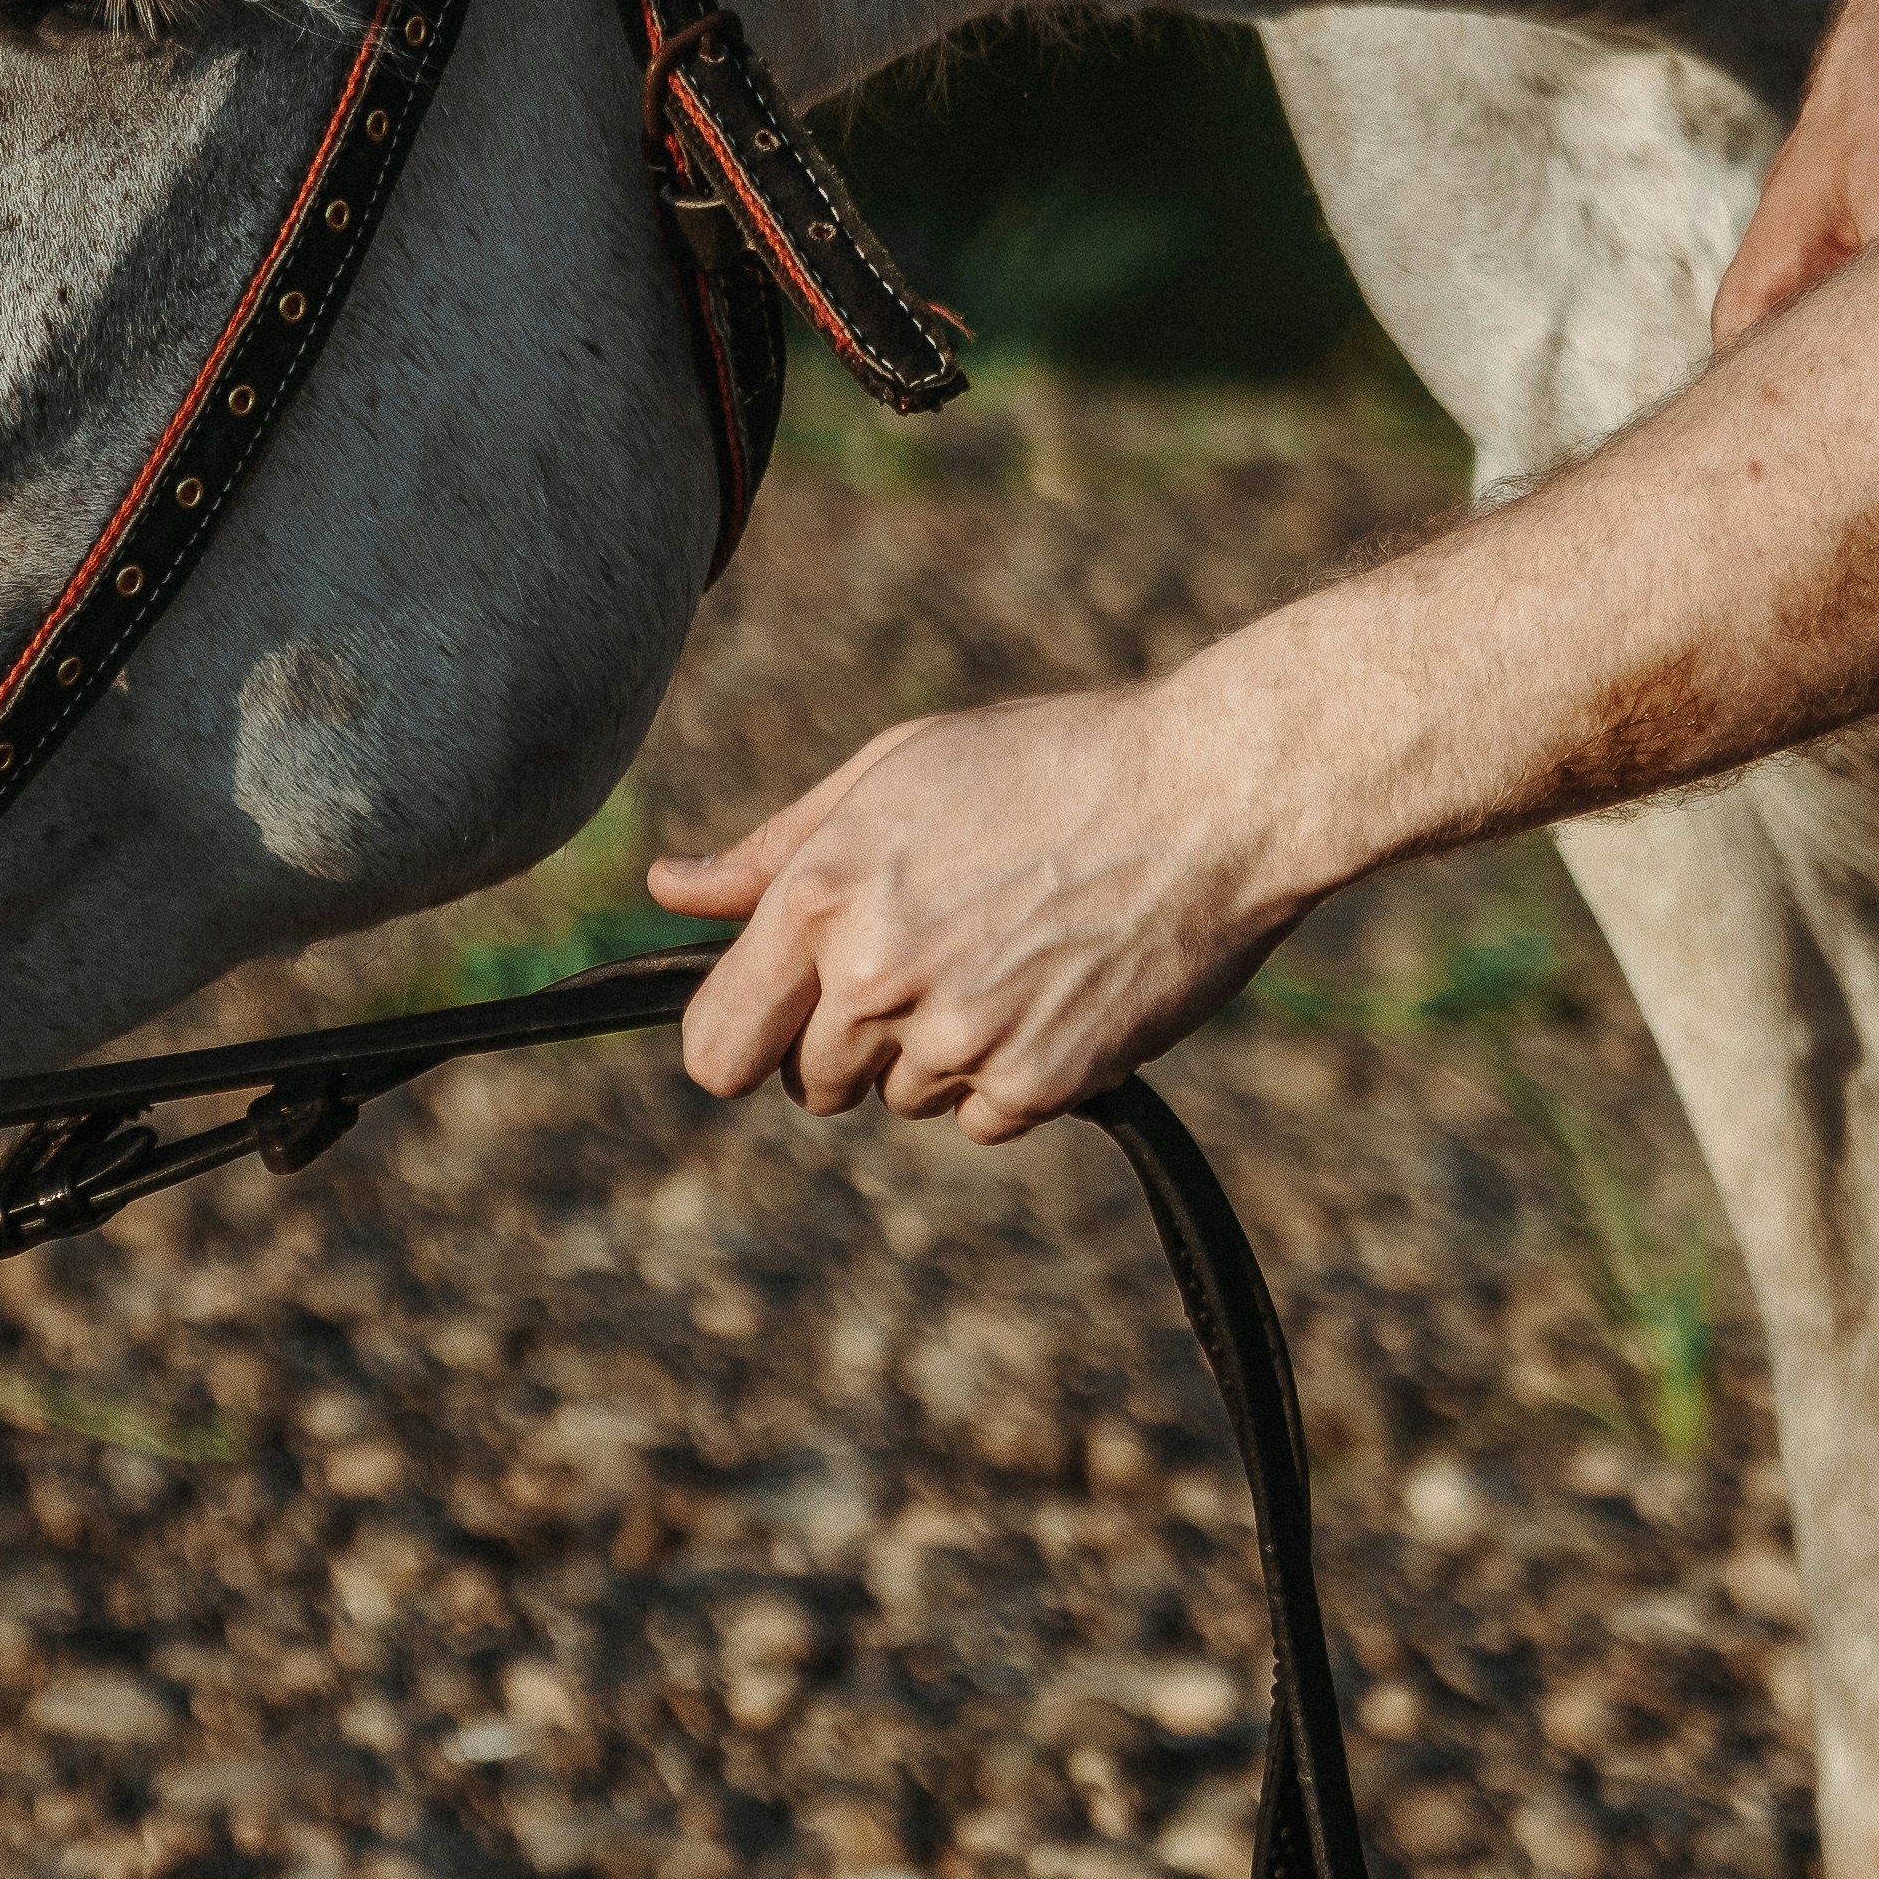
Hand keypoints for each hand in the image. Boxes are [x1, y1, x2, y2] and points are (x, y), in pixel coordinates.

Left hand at [645, 679, 1295, 1139]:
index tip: (777, 1019)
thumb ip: (772, 849)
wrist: (1210, 794)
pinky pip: (982, 1119)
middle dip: (852, 1035)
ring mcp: (957, 1038)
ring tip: (1009, 950)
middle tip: (935, 949)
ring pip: (901, 1098)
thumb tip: (668, 889)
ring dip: (938, 1050)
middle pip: (809, 1082)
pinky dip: (1010, 1075)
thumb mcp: (896, 769)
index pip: (714, 1047)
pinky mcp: (1037, 1085)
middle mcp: (874, 978)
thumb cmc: (1049, 759)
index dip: (740, 1037)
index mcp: (821, 897)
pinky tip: (1054, 989)